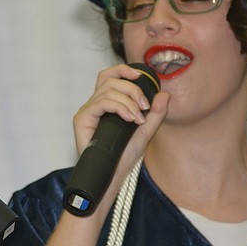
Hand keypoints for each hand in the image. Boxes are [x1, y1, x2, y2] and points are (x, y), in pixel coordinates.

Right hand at [72, 64, 169, 213]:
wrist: (113, 175)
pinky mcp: (82, 119)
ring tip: (138, 118)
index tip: (142, 76)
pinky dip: (119, 107)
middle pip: (110, 79)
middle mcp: (95, 104)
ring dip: (128, 100)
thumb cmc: (124, 156)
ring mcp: (87, 111)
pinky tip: (130, 119)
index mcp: (106, 104)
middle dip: (132, 88)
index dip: (124, 70)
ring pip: (107, 90)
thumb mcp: (146, 131)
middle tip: (145, 106)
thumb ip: (155, 114)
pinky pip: (101, 102)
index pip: (110, 76)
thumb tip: (164, 94)